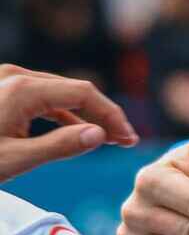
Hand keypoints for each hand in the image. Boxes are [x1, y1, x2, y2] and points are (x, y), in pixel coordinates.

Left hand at [0, 66, 137, 180]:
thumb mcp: (15, 159)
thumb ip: (59, 145)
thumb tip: (101, 135)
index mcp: (22, 89)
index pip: (83, 94)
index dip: (112, 115)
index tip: (129, 139)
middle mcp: (16, 75)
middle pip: (74, 91)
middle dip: (103, 116)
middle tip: (125, 142)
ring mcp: (8, 80)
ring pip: (60, 93)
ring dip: (86, 115)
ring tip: (109, 138)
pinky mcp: (4, 89)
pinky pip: (43, 97)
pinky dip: (64, 114)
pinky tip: (78, 130)